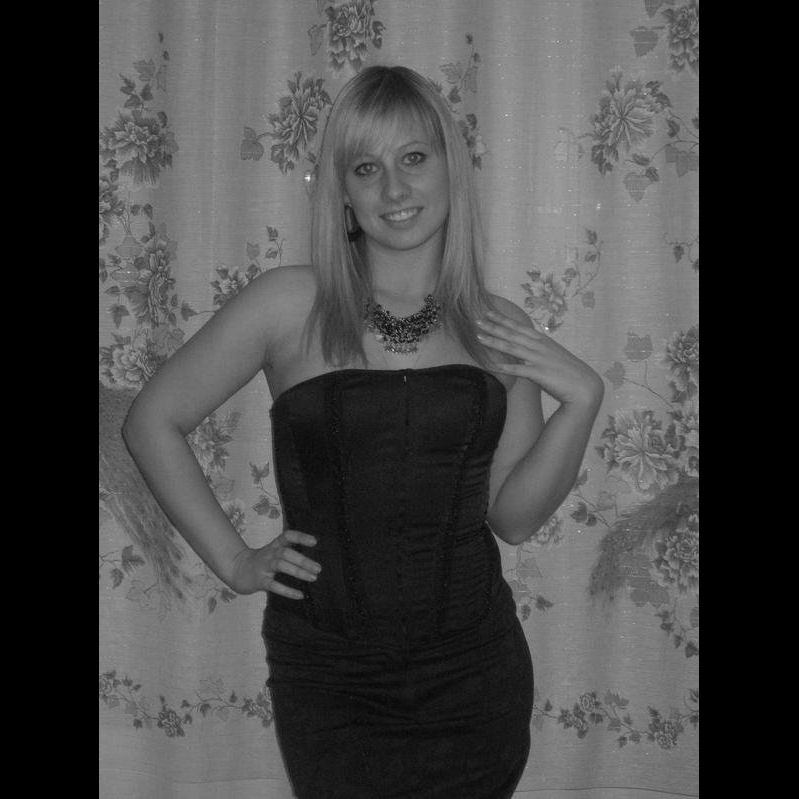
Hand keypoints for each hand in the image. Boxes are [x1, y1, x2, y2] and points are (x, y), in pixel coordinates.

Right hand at [229, 529, 320, 598]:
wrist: (236, 570)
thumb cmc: (262, 561)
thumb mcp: (273, 551)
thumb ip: (289, 551)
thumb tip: (312, 560)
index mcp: (274, 545)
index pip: (288, 536)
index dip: (301, 537)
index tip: (315, 541)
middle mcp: (270, 554)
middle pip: (286, 553)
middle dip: (303, 560)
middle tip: (318, 568)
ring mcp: (263, 567)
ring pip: (281, 566)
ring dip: (298, 571)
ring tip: (313, 578)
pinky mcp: (259, 581)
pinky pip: (274, 585)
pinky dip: (287, 591)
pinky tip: (300, 595)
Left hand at [476, 310, 603, 409]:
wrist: (585, 386)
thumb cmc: (568, 372)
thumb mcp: (552, 356)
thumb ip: (537, 351)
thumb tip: (522, 350)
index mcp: (542, 340)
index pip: (518, 327)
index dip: (502, 320)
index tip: (488, 313)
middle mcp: (539, 346)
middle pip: (512, 334)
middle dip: (493, 326)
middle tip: (476, 320)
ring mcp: (539, 359)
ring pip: (512, 348)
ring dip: (494, 342)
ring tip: (478, 337)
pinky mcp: (539, 373)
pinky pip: (519, 370)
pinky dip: (505, 367)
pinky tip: (492, 366)